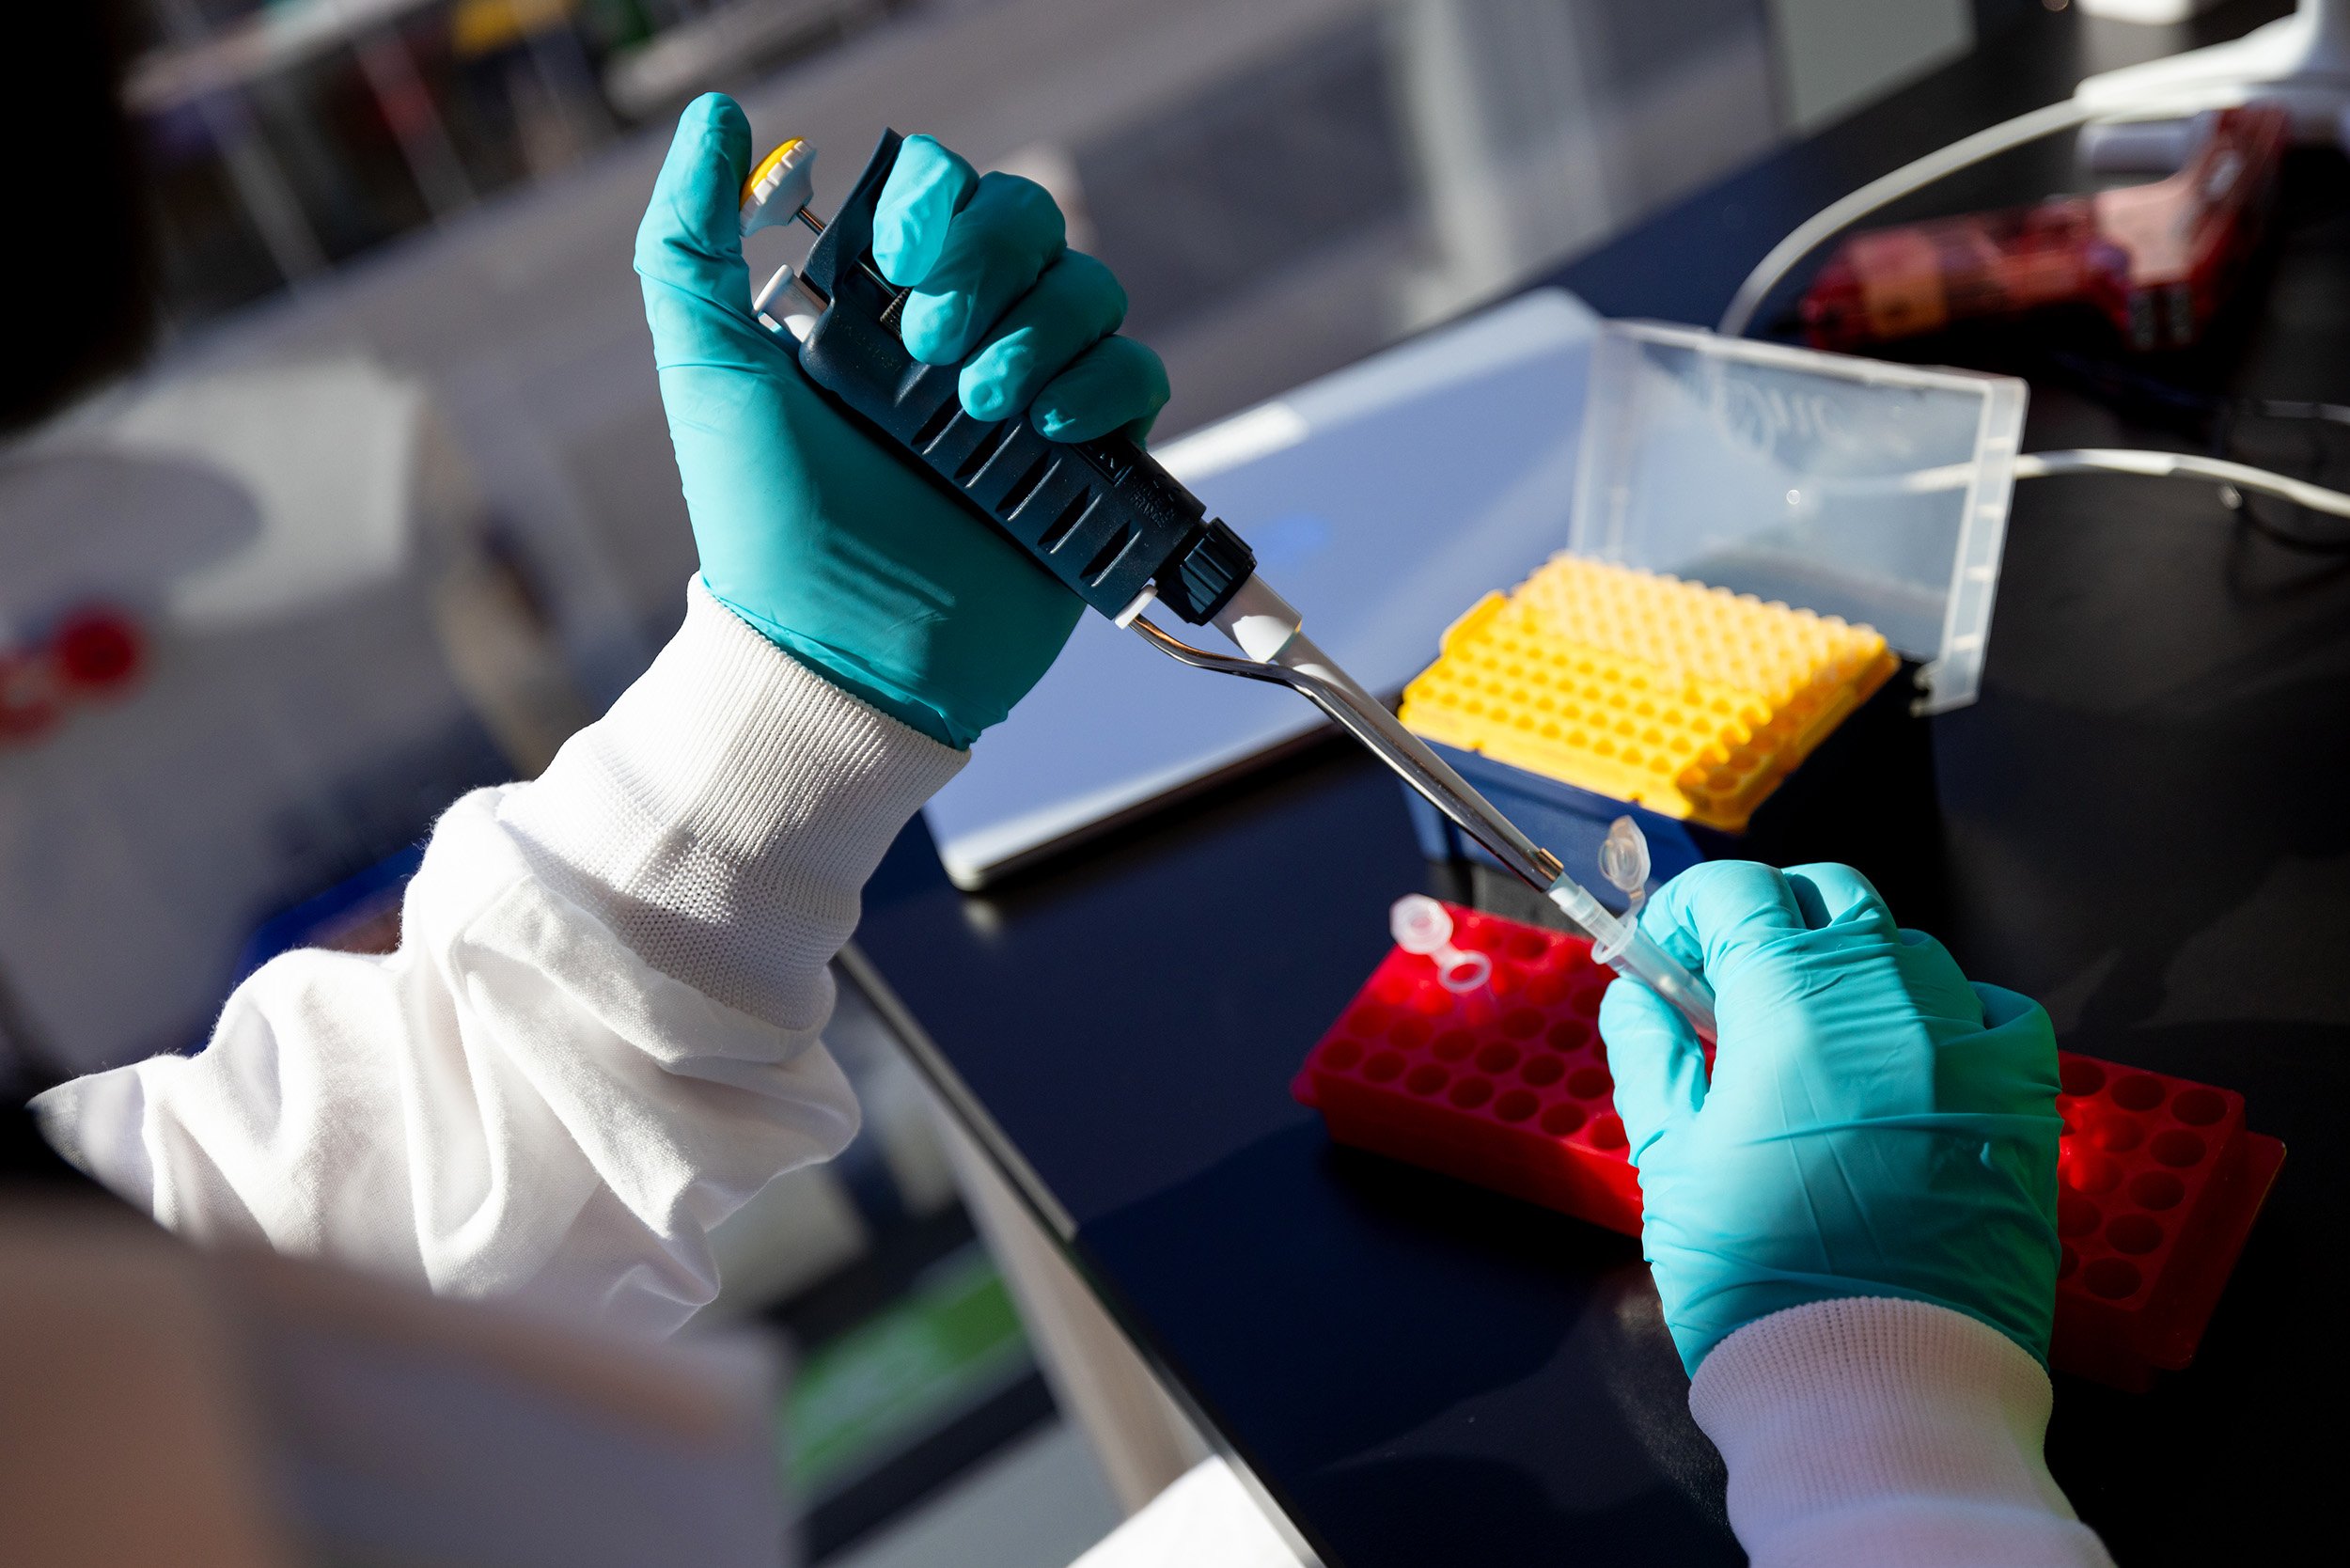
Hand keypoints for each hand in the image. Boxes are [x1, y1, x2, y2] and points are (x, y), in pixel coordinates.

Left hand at [635, 95, 1170, 745]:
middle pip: (1029, 224)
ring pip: (1089, 293)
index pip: (940, 194)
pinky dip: (1103, 385)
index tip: (897, 256)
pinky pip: (1136, 376)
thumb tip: (717, 120)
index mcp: (877, 308)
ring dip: (1042, 332)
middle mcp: (958, 343)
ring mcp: (1028, 401)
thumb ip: (691, 243)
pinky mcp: (1084, 464)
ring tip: (980, 409)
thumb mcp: (710, 375)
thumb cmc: (769, 528)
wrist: (843, 657)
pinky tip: (1048, 428)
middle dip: (990, 265)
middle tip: (932, 347)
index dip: (934, 204)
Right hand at [1599, 862, 2061, 1374]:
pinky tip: (1909, 1058)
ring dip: (1851, 966)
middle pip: (1831, 898)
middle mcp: (1890, 1004)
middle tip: (1730, 984)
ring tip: (1814, 1037)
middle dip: (1770, 918)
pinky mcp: (2025, 1104)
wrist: (1880, 1391)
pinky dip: (1945, 1012)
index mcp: (1791, 1007)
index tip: (1667, 950)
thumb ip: (1649, 1055)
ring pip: (1909, 949)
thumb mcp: (1671, 1162)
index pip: (1739, 894)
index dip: (1691, 909)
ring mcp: (1969, 1050)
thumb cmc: (1760, 1284)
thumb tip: (1635, 992)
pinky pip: (1994, 1012)